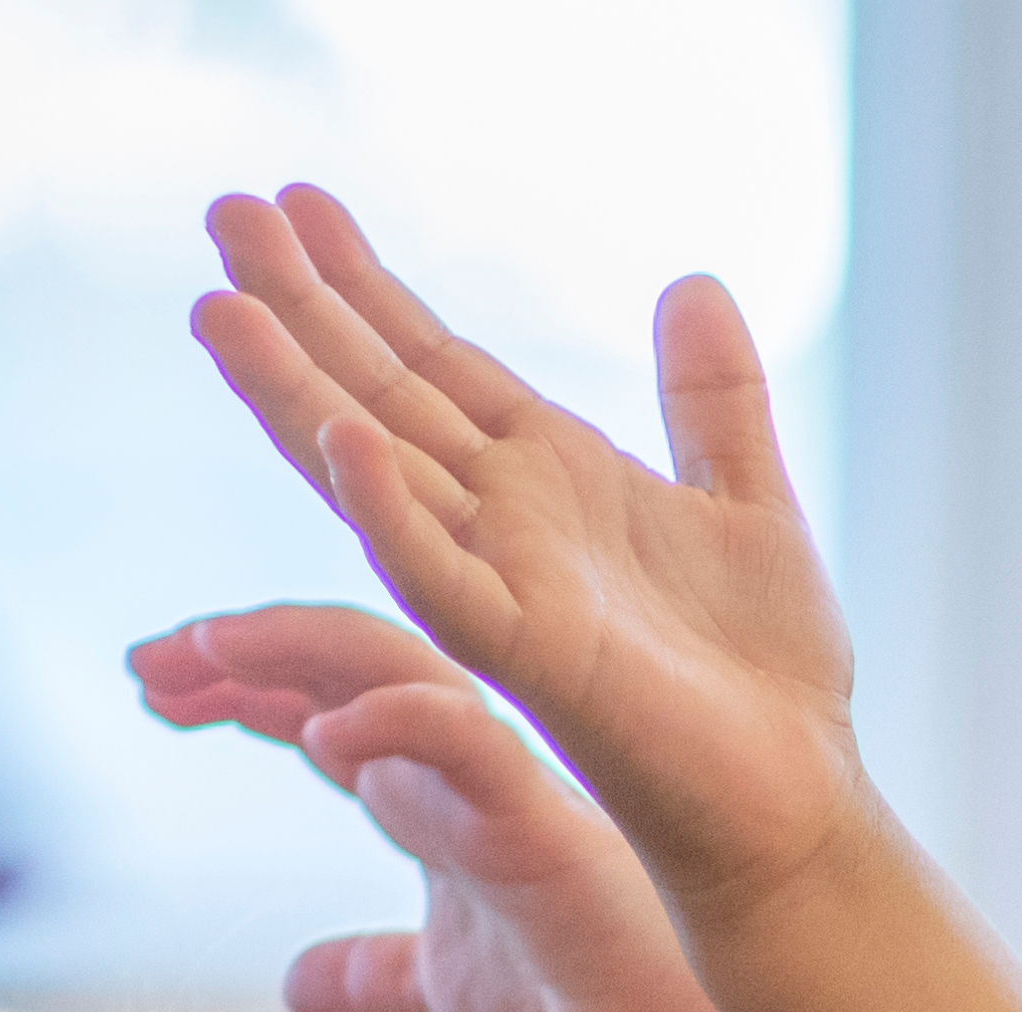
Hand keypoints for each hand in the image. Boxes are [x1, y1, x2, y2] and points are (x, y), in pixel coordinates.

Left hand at [134, 602, 721, 1011]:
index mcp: (432, 785)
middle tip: (144, 660)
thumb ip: (368, 971)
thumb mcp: (436, 985)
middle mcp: (458, 758)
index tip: (150, 688)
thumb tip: (295, 984)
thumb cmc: (569, 1001)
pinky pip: (457, 736)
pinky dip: (389, 720)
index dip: (234, 686)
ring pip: (388, 662)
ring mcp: (496, 773)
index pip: (320, 701)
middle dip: (235, 648)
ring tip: (200, 652)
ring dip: (287, 646)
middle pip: (337, 658)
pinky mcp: (532, 813)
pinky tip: (318, 737)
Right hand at [191, 186, 864, 904]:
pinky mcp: (533, 657)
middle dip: (301, 308)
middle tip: (223, 212)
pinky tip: (343, 439)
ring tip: (222, 310)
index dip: (364, 284)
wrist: (799, 800)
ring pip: (375, 475)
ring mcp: (506, 588)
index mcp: (549, 479)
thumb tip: (691, 281)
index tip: (296, 203)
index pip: (432, 362)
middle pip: (379, 395)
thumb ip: (713, 398)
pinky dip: (390, 510)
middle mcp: (505, 525)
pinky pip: (443, 581)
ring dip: (297, 393)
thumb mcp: (747, 500)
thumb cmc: (769, 676)